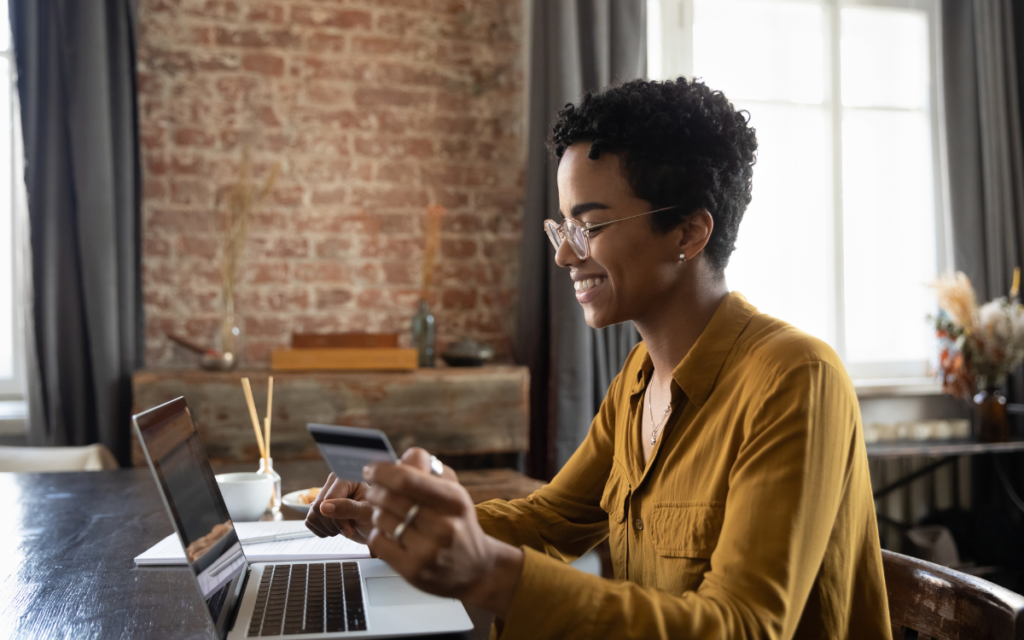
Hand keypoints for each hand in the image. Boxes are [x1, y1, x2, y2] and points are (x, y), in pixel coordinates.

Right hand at [304, 472, 373, 543]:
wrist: (374, 526)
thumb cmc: (376, 515)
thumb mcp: (367, 512)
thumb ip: (348, 508)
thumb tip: (324, 507)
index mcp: (346, 478)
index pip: (329, 498)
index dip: (337, 518)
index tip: (349, 529)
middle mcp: (333, 484)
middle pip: (318, 507)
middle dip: (334, 525)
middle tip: (350, 529)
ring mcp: (324, 496)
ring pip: (312, 516)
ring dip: (328, 529)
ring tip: (345, 527)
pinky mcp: (319, 508)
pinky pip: (310, 522)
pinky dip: (323, 531)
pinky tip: (336, 529)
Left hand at [363, 451, 523, 617]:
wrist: (476, 569)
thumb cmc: (458, 523)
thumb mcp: (454, 492)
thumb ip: (427, 470)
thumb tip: (398, 459)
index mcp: (454, 500)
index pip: (406, 479)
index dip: (382, 471)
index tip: (371, 469)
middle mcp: (443, 526)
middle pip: (389, 498)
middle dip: (375, 490)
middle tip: (375, 490)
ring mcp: (428, 551)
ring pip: (381, 518)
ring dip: (377, 511)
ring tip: (387, 512)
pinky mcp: (413, 571)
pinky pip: (378, 541)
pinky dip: (377, 532)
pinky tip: (389, 531)